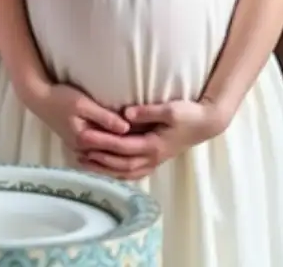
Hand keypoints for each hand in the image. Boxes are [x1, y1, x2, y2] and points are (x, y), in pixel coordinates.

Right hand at [28, 82, 150, 168]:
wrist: (39, 98)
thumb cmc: (61, 97)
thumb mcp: (83, 103)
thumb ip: (104, 117)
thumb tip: (126, 128)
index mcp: (86, 139)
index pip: (115, 145)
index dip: (133, 141)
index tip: (151, 137)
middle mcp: (83, 149)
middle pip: (112, 155)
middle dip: (131, 152)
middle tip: (153, 148)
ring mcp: (80, 149)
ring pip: (107, 157)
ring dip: (123, 155)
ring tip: (144, 152)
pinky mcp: (79, 145)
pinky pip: (100, 154)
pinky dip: (112, 154)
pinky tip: (125, 152)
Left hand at [79, 98, 227, 179]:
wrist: (205, 125)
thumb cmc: (188, 115)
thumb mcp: (170, 109)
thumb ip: (147, 112)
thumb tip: (126, 114)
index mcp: (153, 145)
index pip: (121, 146)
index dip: (101, 143)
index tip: (83, 136)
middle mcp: (152, 158)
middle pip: (119, 163)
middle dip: (97, 158)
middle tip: (76, 150)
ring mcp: (154, 161)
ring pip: (125, 171)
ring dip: (104, 168)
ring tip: (84, 161)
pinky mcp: (155, 159)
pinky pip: (133, 171)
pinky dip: (117, 172)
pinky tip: (106, 169)